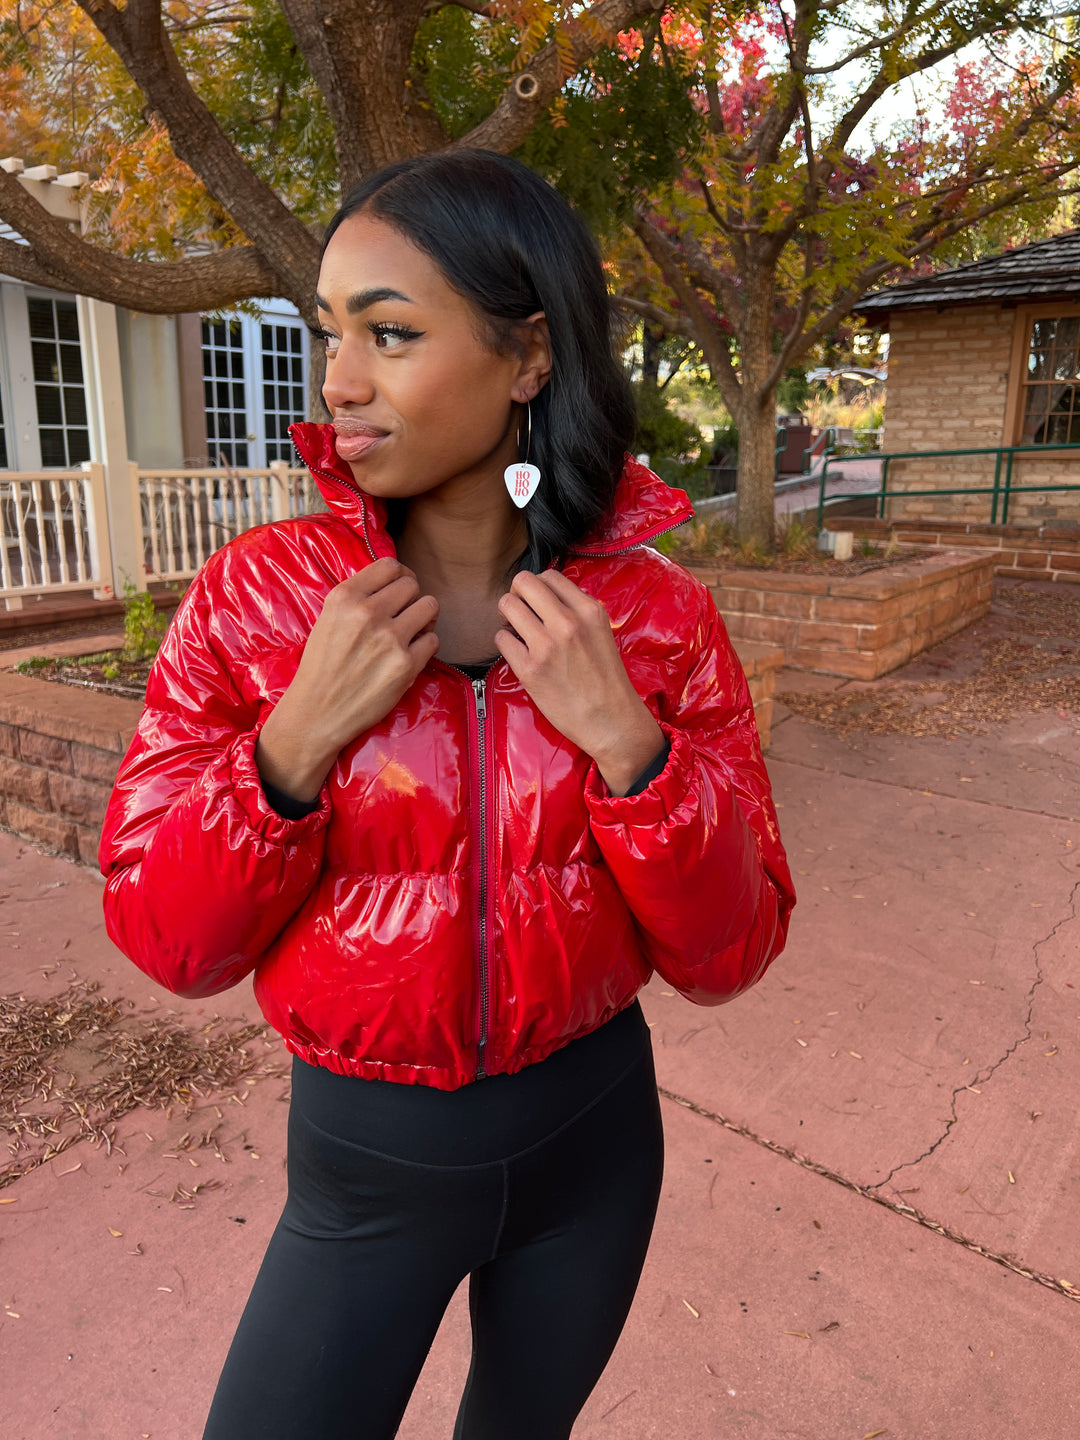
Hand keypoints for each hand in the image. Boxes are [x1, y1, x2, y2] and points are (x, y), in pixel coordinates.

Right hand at [256, 557, 439, 800]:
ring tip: (412, 632)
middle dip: (412, 599)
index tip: (400, 590)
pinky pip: (433, 640)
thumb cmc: (322, 666)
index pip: (390, 566)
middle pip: (413, 585)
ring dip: (424, 619)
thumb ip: (358, 597)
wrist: (317, 712)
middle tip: (405, 616)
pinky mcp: (406, 664)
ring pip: (430, 607)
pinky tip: (410, 655)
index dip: (401, 576)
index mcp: (345, 597)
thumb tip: (395, 581)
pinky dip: (426, 646)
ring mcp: (389, 638)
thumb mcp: (328, 618)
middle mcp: (367, 612)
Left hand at [494, 570, 663, 796]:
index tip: (536, 601)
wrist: (611, 721)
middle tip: (520, 611)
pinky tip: (518, 653)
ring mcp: (546, 645)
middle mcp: (567, 622)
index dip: (537, 586)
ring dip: (507, 617)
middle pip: (523, 582)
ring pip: (507, 605)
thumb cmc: (607, 680)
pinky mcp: (529, 669)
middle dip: (517, 594)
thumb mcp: (602, 633)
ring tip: (517, 631)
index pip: (549, 575)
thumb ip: (578, 611)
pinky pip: (501, 639)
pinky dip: (505, 643)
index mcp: (589, 610)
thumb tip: (547, 597)